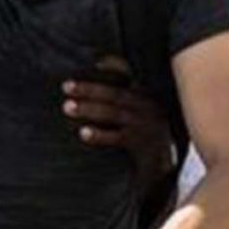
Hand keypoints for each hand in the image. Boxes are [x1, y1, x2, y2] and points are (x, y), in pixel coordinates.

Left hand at [62, 56, 171, 186]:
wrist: (163, 166)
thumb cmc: (143, 132)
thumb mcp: (138, 109)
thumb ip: (123, 90)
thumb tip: (97, 63)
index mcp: (147, 94)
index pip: (131, 73)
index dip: (114, 65)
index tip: (94, 63)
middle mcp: (150, 106)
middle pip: (116, 94)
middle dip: (89, 89)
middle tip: (65, 87)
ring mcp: (147, 126)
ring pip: (114, 113)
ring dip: (89, 109)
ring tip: (67, 107)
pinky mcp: (143, 145)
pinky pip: (117, 138)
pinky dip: (99, 135)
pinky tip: (82, 133)